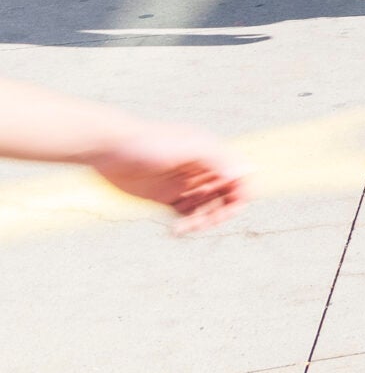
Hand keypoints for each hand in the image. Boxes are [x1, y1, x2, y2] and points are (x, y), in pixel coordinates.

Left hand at [82, 123, 250, 231]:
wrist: (110, 148)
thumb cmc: (150, 142)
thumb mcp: (189, 147)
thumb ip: (218, 159)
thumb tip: (247, 171)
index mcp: (211, 155)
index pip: (238, 177)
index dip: (240, 194)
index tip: (230, 210)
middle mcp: (201, 171)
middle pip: (225, 196)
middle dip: (222, 212)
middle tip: (208, 222)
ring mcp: (184, 185)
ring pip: (207, 208)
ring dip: (204, 221)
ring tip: (187, 228)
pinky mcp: (166, 197)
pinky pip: (185, 215)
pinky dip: (187, 225)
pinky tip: (177, 230)